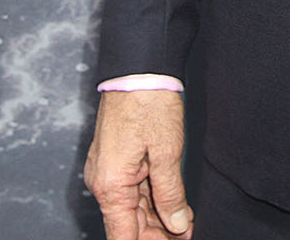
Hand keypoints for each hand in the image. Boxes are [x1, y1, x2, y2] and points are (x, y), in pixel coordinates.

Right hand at [84, 90, 193, 239]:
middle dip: (157, 233)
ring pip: (132, 208)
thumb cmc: (148, 102)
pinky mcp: (115, 160)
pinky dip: (152, 198)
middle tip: (186, 234)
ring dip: (157, 218)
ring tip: (185, 225)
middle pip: (128, 224)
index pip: (124, 237)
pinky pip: (132, 189)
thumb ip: (170, 194)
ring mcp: (108, 170)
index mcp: (111, 186)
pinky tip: (173, 206)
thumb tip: (176, 225)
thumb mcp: (166, 152)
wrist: (138, 66)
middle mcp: (103, 182)